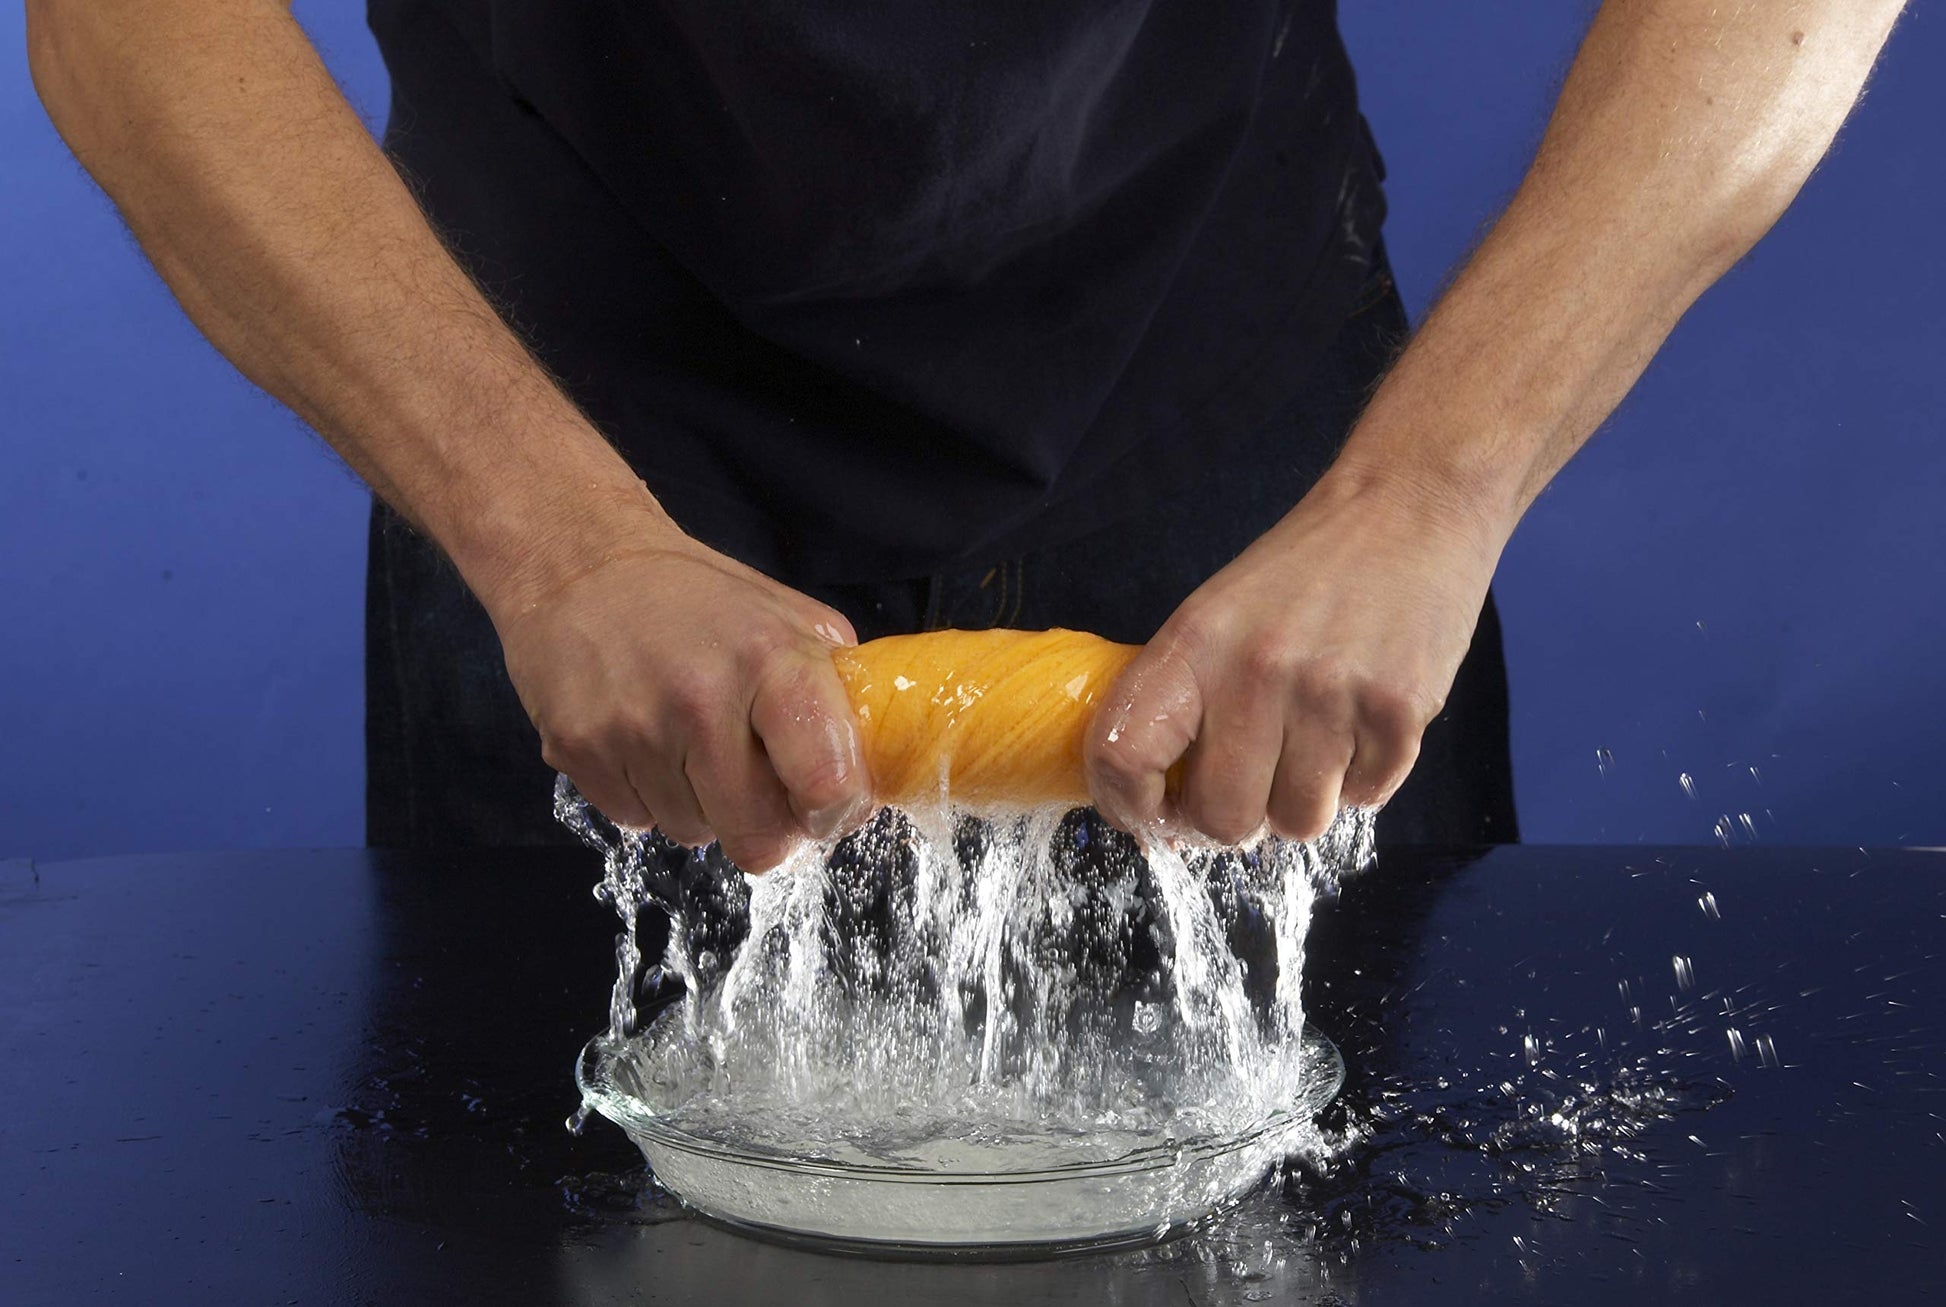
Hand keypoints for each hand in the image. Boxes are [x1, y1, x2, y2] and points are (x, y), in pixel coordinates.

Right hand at [488, 523, 871, 870]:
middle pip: (758, 839)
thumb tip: (868, 773)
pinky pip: (635, 821)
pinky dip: (648, 796)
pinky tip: (644, 742)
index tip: (827, 807)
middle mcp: (701, 700)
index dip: (834, 814)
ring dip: (701, 806)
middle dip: (767, 828)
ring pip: (693, 834)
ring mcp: (632, 730)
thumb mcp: (787, 619)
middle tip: (760, 790)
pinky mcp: (576, 751)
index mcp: (771, 660)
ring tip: (688, 743)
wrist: (577, 565)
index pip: (826, 784)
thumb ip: (833, 692)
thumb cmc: (695, 597)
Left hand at [1084, 467, 1507, 843]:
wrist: (1409, 508)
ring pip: (1298, 824)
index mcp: (1192, 644)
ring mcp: (1331, 696)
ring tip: (1312, 747)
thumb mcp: (1216, 615)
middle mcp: (1255, 673)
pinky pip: (1366, 799)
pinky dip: (1361, 780)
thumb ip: (1183, 700)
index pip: (1124, 756)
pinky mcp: (1399, 714)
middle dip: (1231, 821)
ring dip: (1302, 801)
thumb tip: (1157, 800)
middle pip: (1223, 819)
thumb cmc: (1305, 571)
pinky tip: (1360, 725)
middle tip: (1246, 790)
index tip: (1151, 815)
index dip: (1128, 806)